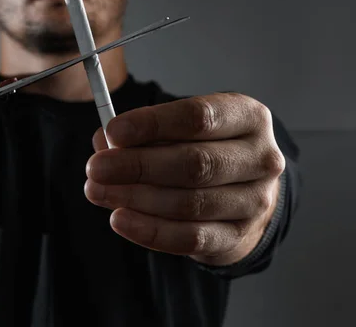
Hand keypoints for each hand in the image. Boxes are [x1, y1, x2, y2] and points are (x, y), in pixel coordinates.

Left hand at [84, 93, 285, 265]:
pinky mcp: (239, 236)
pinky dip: (150, 231)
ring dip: (136, 198)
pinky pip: (190, 238)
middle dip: (137, 166)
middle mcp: (260, 158)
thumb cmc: (206, 148)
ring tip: (98, 192)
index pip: (199, 117)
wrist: (244, 191)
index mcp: (247, 117)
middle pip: (194, 163)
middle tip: (96, 168)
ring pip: (190, 203)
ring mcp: (255, 201)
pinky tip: (120, 220)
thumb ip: (144, 132)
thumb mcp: (182, 129)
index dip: (152, 124)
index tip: (113, 132)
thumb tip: (104, 142)